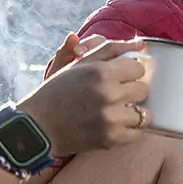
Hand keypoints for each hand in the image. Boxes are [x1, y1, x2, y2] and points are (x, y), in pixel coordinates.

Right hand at [19, 38, 151, 156]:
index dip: (129, 73)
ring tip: (113, 113)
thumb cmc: (58, 91)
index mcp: (101, 71)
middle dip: (131, 93)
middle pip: (143, 90)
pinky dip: (128, 132)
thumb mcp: (79, 64)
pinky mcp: (111, 138)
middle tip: (113, 97)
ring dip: (131, 114)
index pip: (139, 68)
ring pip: (144, 114)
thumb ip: (111, 49)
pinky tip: (112, 126)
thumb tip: (141, 44)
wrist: (38, 126)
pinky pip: (137, 134)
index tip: (118, 78)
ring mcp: (111, 118)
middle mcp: (108, 93)